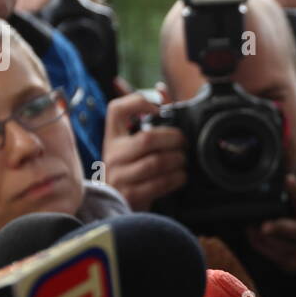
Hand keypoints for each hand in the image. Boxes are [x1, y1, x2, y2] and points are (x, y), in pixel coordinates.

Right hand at [102, 87, 186, 210]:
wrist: (114, 207)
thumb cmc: (131, 171)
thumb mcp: (132, 146)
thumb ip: (149, 119)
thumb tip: (162, 89)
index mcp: (112, 137)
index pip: (116, 110)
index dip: (138, 103)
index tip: (158, 109)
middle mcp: (112, 155)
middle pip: (147, 139)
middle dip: (174, 139)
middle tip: (184, 143)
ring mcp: (120, 176)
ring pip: (157, 162)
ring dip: (178, 160)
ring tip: (183, 161)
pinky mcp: (131, 195)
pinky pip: (160, 183)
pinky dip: (177, 178)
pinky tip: (181, 176)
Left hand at [245, 163, 295, 273]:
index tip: (288, 179)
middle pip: (293, 231)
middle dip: (278, 228)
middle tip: (265, 226)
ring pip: (276, 243)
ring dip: (259, 233)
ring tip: (250, 221)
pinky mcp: (291, 264)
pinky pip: (268, 252)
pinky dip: (257, 241)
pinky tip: (252, 231)